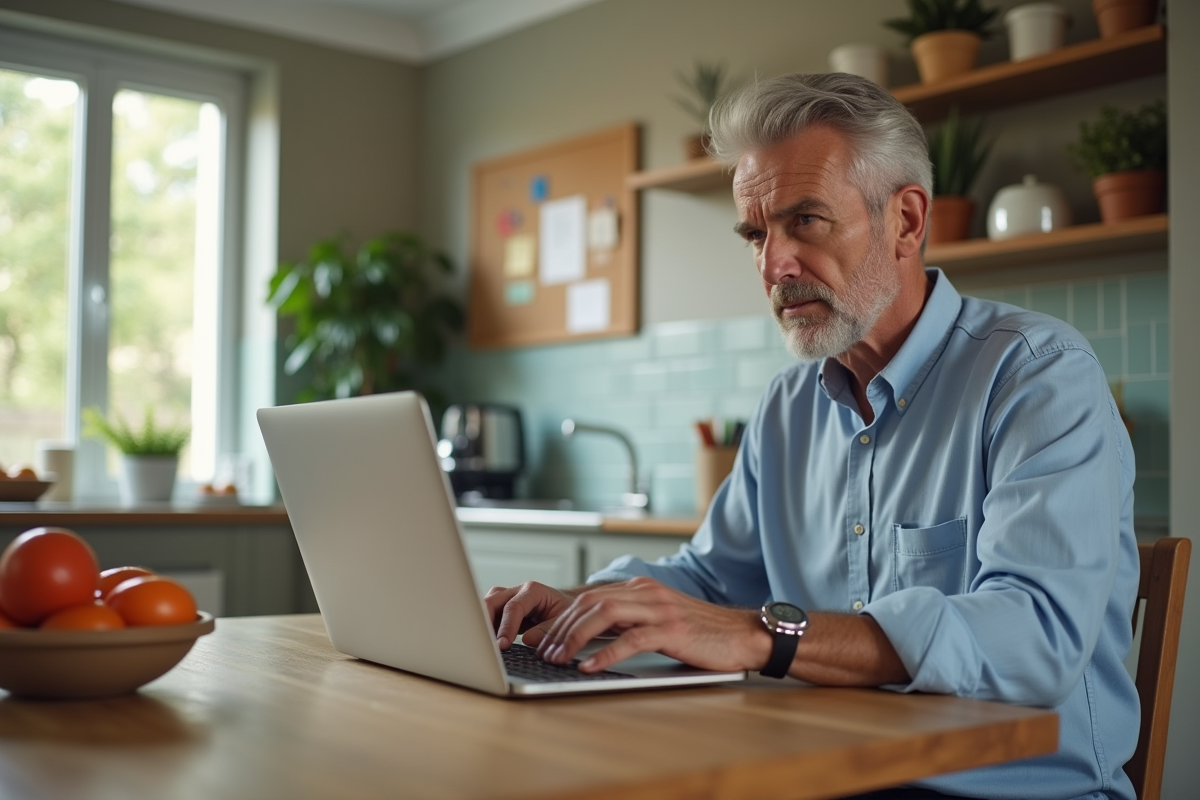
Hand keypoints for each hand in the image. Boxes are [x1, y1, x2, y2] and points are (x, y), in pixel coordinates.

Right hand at [483, 581, 575, 649]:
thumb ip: (547, 630)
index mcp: (533, 590)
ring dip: (484, 623)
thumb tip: (526, 639)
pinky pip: (489, 614)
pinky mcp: (503, 608)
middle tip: (488, 644)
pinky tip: (488, 640)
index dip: (506, 626)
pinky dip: (486, 626)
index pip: (513, 606)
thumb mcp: (563, 621)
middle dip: (486, 622)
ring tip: (485, 642)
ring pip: (487, 605)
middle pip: (493, 601)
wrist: (565, 605)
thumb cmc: (564, 611)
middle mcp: (517, 591)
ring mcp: (508, 598)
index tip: (503, 645)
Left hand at [536, 577, 768, 673]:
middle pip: (590, 602)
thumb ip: (629, 622)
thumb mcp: (659, 621)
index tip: (542, 639)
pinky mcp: (672, 629)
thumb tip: (590, 639)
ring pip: (604, 614)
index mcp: (640, 589)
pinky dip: (606, 653)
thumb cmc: (702, 634)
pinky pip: (631, 639)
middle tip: (543, 651)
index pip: (589, 598)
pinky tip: (589, 666)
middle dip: (561, 627)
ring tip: (559, 658)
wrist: (745, 635)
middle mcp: (646, 592)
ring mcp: (659, 609)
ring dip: (575, 637)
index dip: (561, 618)